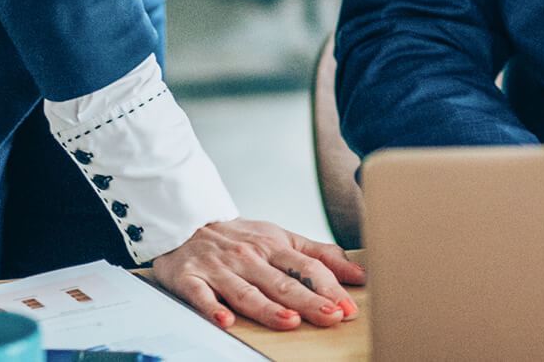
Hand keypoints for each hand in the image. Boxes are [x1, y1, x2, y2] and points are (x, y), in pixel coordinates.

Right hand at [152, 219, 365, 330]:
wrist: (184, 221)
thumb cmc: (239, 236)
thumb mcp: (281, 237)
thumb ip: (320, 255)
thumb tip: (359, 275)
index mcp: (274, 245)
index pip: (307, 267)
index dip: (329, 287)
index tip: (348, 307)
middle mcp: (249, 257)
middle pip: (282, 282)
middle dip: (308, 300)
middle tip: (331, 316)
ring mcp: (219, 269)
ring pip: (246, 292)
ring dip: (268, 308)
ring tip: (290, 321)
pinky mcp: (189, 279)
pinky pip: (201, 296)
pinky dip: (212, 308)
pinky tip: (225, 321)